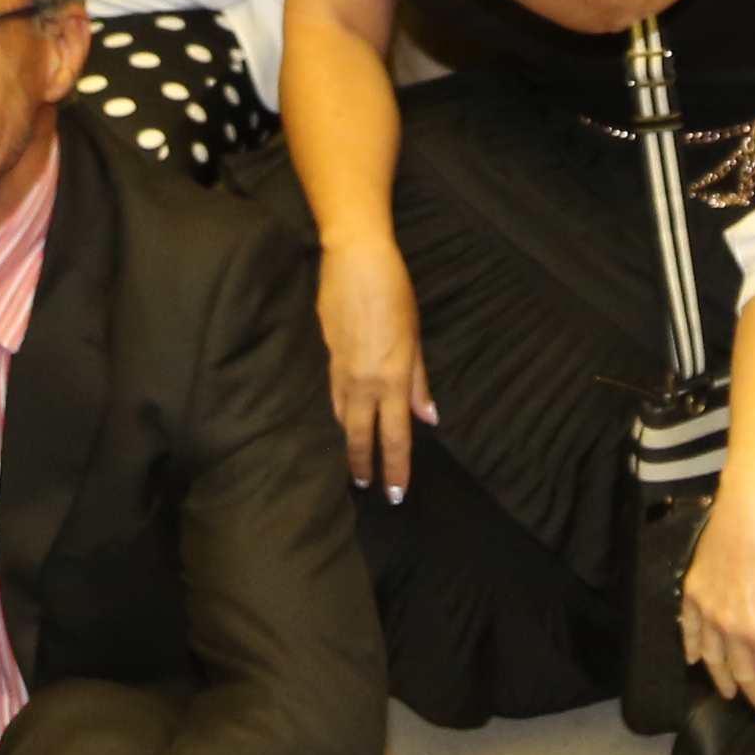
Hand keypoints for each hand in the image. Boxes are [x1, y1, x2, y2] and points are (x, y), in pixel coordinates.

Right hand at [314, 232, 435, 496]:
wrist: (356, 260)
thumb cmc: (395, 293)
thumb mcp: (415, 337)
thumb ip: (419, 381)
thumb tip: (428, 416)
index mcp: (391, 379)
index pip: (394, 437)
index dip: (395, 468)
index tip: (395, 494)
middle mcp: (363, 382)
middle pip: (361, 435)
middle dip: (364, 464)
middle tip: (366, 486)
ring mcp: (340, 369)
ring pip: (343, 417)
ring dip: (349, 440)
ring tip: (355, 459)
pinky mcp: (326, 354)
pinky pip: (333, 393)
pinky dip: (339, 411)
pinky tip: (342, 416)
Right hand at [678, 486, 754, 711]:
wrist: (751, 508)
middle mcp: (729, 628)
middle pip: (742, 673)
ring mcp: (706, 611)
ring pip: (712, 659)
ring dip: (722, 681)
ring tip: (729, 695)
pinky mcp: (693, 593)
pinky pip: (688, 630)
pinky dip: (691, 649)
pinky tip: (694, 661)